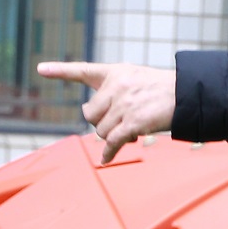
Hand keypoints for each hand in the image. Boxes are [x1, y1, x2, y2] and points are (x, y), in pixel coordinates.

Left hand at [37, 60, 174, 163]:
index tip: (40, 69)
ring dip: (112, 135)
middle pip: (89, 114)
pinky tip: (106, 159)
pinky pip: (112, 142)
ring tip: (130, 128)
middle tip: (117, 122)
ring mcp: (123, 104)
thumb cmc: (162, 90)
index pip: (82, 70)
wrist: (187, 95)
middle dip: (100, 123)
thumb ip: (114, 92)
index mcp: (114, 72)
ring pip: (100, 130)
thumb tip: (97, 120)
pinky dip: (109, 153)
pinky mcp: (132, 122)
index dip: (60, 71)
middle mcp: (116, 86)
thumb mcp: (136, 80)